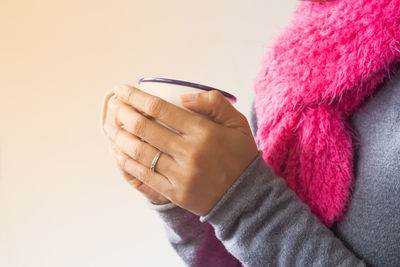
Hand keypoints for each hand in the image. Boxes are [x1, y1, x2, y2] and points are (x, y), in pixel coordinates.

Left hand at [104, 85, 257, 215]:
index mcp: (203, 131)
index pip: (160, 109)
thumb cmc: (239, 155)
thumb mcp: (237, 122)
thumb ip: (213, 103)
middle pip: (144, 128)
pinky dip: (125, 162)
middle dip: (123, 113)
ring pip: (139, 152)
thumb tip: (181, 97)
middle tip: (114, 105)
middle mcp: (189, 152)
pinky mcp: (174, 192)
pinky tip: (116, 152)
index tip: (122, 90)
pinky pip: (143, 175)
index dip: (136, 97)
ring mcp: (180, 174)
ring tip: (109, 126)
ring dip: (119, 136)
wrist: (245, 196)